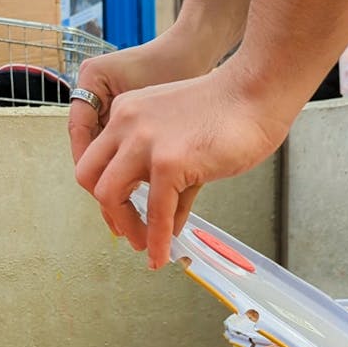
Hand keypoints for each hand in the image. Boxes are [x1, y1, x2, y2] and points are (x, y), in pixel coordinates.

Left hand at [74, 63, 290, 268]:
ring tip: (146, 247)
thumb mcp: (183, 139)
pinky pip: (155, 212)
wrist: (258, 92)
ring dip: (126, 228)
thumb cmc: (232, 111)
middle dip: (107, 211)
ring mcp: (144, 141)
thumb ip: (170, 179)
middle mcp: (126, 122)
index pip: (97, 159)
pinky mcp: (168, 162)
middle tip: (130, 232)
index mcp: (127, 112)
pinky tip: (163, 254)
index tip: (121, 215)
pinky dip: (157, 240)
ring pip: (109, 194)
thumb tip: (168, 221)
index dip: (106, 192)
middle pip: (89, 176)